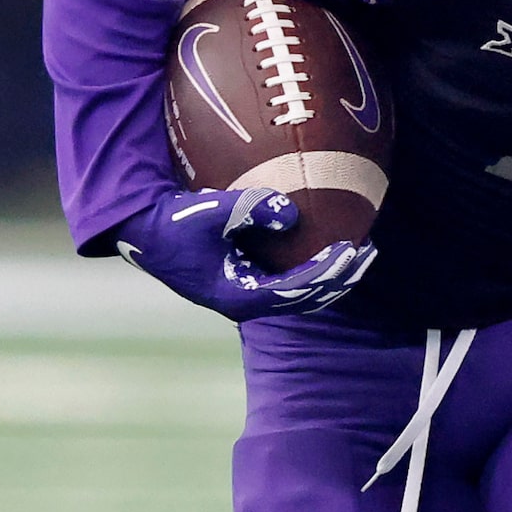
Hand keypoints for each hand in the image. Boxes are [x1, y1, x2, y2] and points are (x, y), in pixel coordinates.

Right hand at [112, 187, 374, 320]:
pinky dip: (314, 266)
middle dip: (341, 278)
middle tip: (369, 251)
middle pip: (308, 298)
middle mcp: (247, 302)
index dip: (327, 273)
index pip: (297, 290)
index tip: (350, 250)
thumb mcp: (208, 211)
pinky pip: (291, 279)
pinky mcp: (246, 280)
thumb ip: (249, 209)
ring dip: (333, 275)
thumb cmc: (171, 222)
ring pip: (303, 292)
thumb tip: (291, 212)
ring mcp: (247, 293)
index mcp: (239, 296)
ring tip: (361, 249)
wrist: (142, 231)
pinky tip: (330, 242)